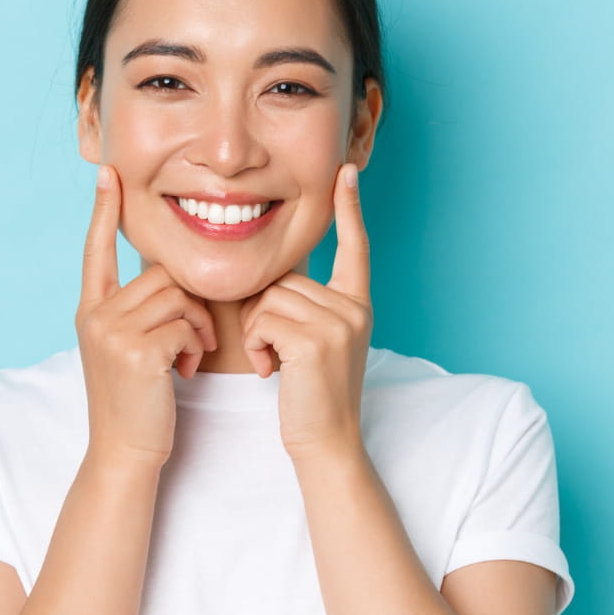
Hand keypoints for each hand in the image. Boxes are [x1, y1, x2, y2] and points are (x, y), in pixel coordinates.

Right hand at [75, 165, 217, 466]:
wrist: (125, 451)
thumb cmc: (137, 401)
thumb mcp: (125, 349)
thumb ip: (136, 312)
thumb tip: (167, 280)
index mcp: (91, 309)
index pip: (96, 248)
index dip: (104, 210)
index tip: (108, 173)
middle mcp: (95, 314)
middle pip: (159, 273)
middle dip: (188, 304)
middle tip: (192, 342)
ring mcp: (112, 331)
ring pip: (177, 296)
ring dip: (197, 325)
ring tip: (189, 356)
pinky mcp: (136, 351)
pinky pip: (185, 323)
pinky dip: (195, 344)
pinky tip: (184, 370)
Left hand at [239, 163, 371, 461]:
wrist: (326, 443)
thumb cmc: (311, 396)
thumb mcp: (316, 343)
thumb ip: (305, 308)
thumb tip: (272, 281)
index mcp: (357, 304)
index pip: (355, 247)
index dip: (350, 209)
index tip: (347, 171)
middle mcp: (354, 308)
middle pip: (285, 279)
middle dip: (265, 314)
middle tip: (274, 352)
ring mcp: (339, 322)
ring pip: (269, 298)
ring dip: (256, 332)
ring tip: (274, 363)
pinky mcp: (317, 341)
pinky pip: (263, 320)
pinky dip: (256, 345)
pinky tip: (272, 372)